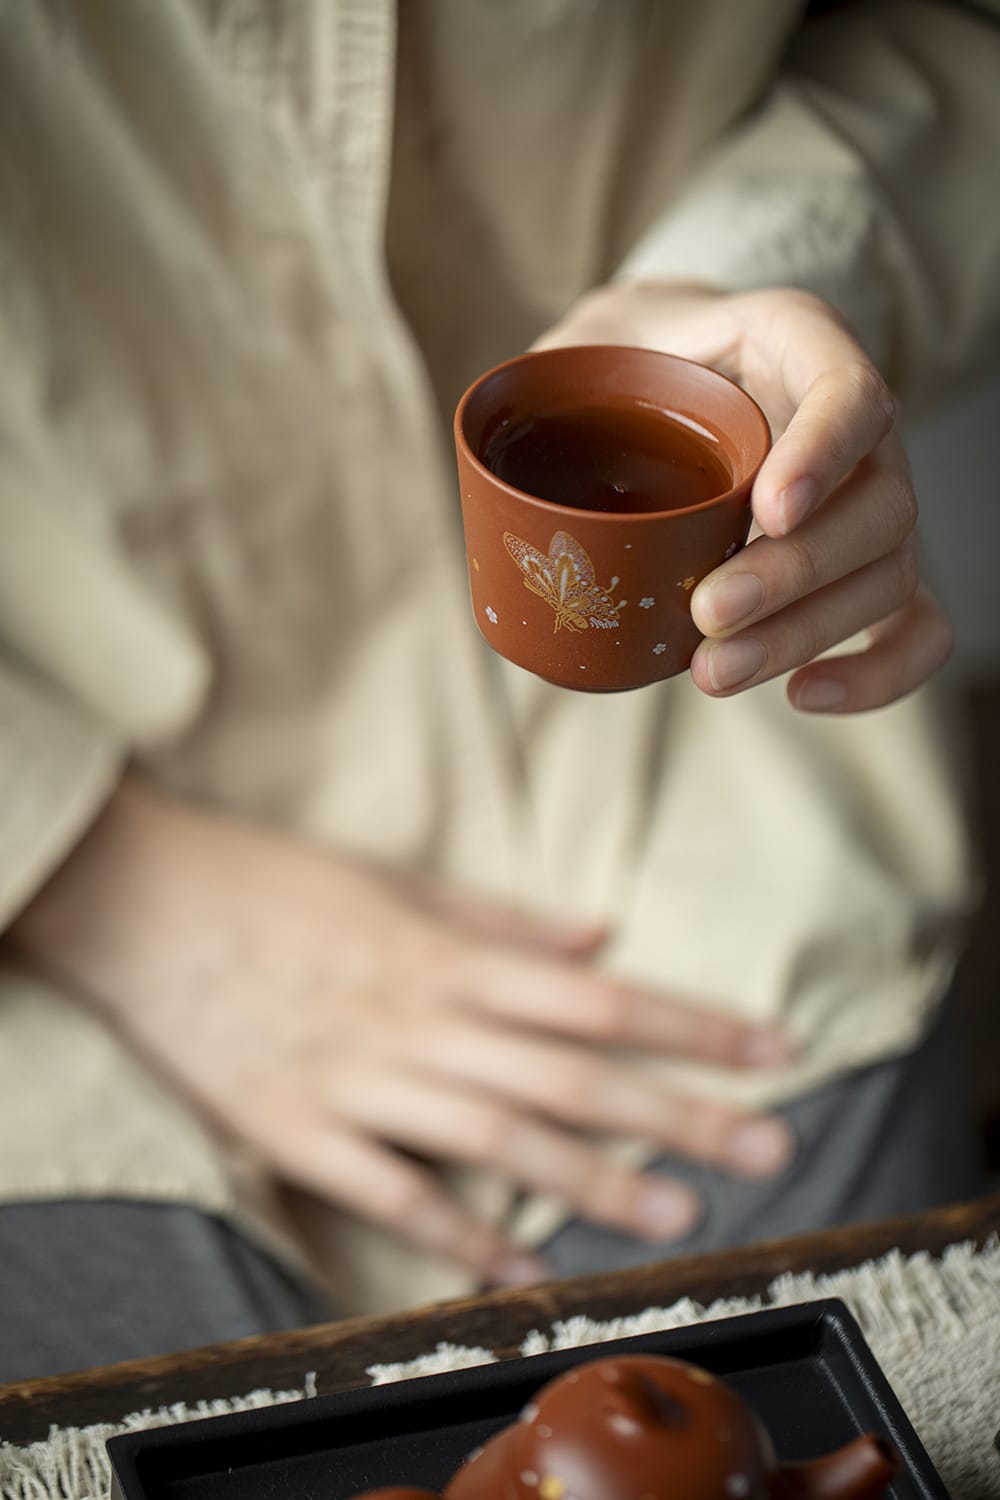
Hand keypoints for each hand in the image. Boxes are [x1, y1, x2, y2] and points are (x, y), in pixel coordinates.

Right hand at [9, 777, 793, 1284]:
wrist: (141, 901)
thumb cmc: (273, 879)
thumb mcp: (393, 878)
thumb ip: (498, 919)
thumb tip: (597, 935)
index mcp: (446, 955)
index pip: (596, 997)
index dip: (690, 1023)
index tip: (768, 1049)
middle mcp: (419, 1019)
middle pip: (569, 1076)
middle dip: (677, 1112)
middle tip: (768, 1149)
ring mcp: (359, 1079)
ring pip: (495, 1139)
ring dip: (590, 1181)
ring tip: (676, 1213)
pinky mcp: (295, 1130)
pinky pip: (388, 1191)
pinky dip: (453, 1231)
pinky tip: (515, 1268)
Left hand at [536, 283, 951, 711]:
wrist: (673, 375)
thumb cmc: (635, 358)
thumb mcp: (592, 335)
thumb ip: (556, 366)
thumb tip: (495, 434)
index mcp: (798, 346)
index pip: (848, 392)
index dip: (821, 454)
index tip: (765, 511)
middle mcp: (858, 427)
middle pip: (879, 505)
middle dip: (794, 575)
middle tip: (706, 614)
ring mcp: (872, 500)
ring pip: (889, 574)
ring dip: (806, 634)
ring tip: (710, 673)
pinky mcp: (867, 566)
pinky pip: (915, 625)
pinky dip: (878, 673)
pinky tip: (804, 696)